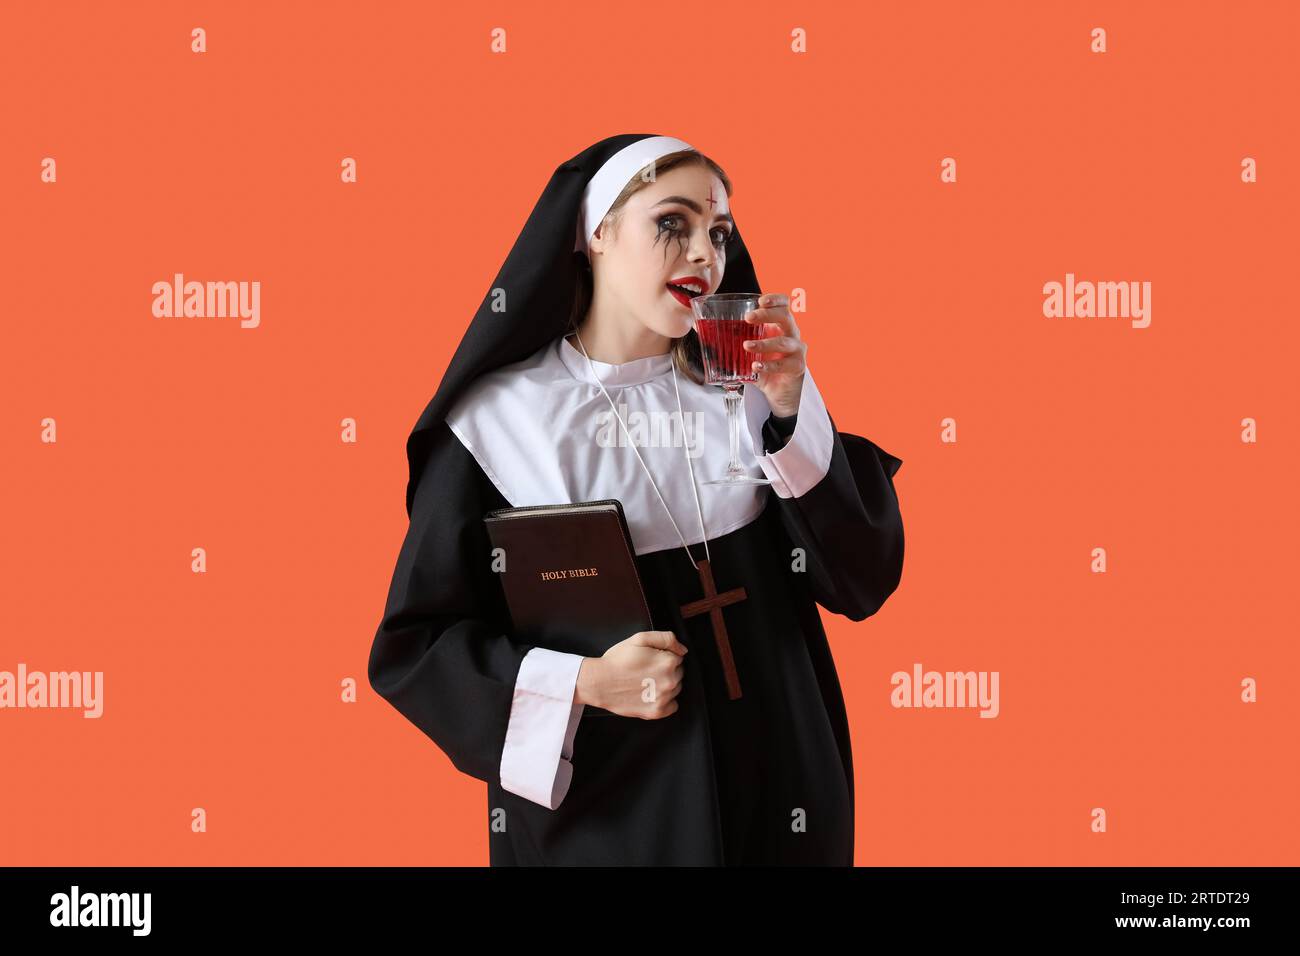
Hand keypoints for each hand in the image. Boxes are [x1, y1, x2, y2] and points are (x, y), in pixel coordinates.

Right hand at [576, 631, 687, 718]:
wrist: (599, 682)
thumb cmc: (617, 660)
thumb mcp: (639, 638)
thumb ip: (666, 638)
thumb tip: (682, 650)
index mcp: (668, 662)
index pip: (678, 657)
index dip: (663, 656)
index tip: (650, 659)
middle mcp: (670, 681)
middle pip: (678, 673)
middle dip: (666, 670)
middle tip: (646, 670)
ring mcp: (664, 698)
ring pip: (676, 688)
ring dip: (665, 685)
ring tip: (646, 682)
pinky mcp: (657, 712)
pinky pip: (673, 705)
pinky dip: (665, 701)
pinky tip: (651, 694)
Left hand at [743, 293, 805, 417]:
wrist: (778, 391)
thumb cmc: (764, 365)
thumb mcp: (748, 349)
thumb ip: (732, 339)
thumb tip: (700, 329)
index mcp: (780, 325)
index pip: (784, 305)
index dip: (775, 299)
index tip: (760, 301)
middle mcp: (791, 334)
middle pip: (786, 317)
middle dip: (766, 315)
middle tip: (748, 318)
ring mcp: (797, 350)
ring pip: (783, 342)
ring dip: (763, 343)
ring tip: (746, 346)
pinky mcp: (797, 366)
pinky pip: (783, 364)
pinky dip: (768, 365)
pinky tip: (755, 366)